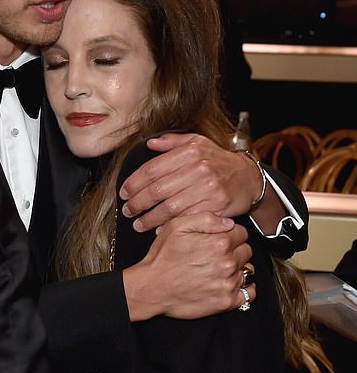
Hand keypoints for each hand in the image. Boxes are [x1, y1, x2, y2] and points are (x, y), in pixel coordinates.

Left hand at [119, 132, 265, 231]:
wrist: (248, 178)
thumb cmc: (218, 161)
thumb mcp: (197, 143)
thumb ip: (172, 142)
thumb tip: (149, 144)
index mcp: (189, 152)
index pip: (152, 169)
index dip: (134, 183)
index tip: (124, 192)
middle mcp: (198, 169)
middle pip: (157, 190)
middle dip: (137, 203)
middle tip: (127, 211)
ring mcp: (207, 188)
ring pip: (169, 208)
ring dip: (149, 219)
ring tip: (138, 224)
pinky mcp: (215, 206)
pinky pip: (186, 218)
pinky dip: (169, 226)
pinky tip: (158, 230)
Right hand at [122, 211, 253, 320]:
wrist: (152, 288)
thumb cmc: (162, 258)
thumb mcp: (177, 227)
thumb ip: (206, 218)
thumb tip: (228, 222)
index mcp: (219, 242)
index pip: (242, 233)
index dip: (230, 234)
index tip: (219, 240)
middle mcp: (227, 263)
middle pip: (246, 251)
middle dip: (235, 251)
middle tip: (216, 256)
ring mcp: (228, 284)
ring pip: (248, 271)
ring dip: (238, 270)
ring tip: (219, 271)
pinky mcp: (227, 302)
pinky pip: (250, 293)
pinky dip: (243, 289)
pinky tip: (228, 284)